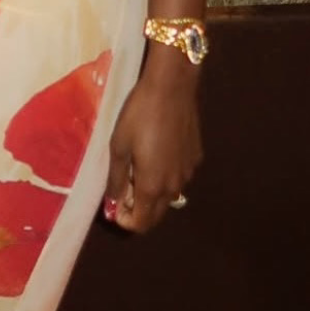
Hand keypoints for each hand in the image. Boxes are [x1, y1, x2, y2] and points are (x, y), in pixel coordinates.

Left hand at [103, 69, 202, 232]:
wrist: (171, 87)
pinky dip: (167, 174)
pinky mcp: (196, 157)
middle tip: (125, 187)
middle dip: (139, 209)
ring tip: (140, 166)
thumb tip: (114, 203)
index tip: (114, 204)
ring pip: (169, 195)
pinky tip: (159, 150)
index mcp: (153, 187)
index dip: (125, 220)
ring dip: (153, 192)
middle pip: (156, 215)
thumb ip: (116, 179)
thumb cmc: (139, 115)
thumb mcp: (119, 146)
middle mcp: (174, 186)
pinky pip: (179, 176)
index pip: (141, 223)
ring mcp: (188, 172)